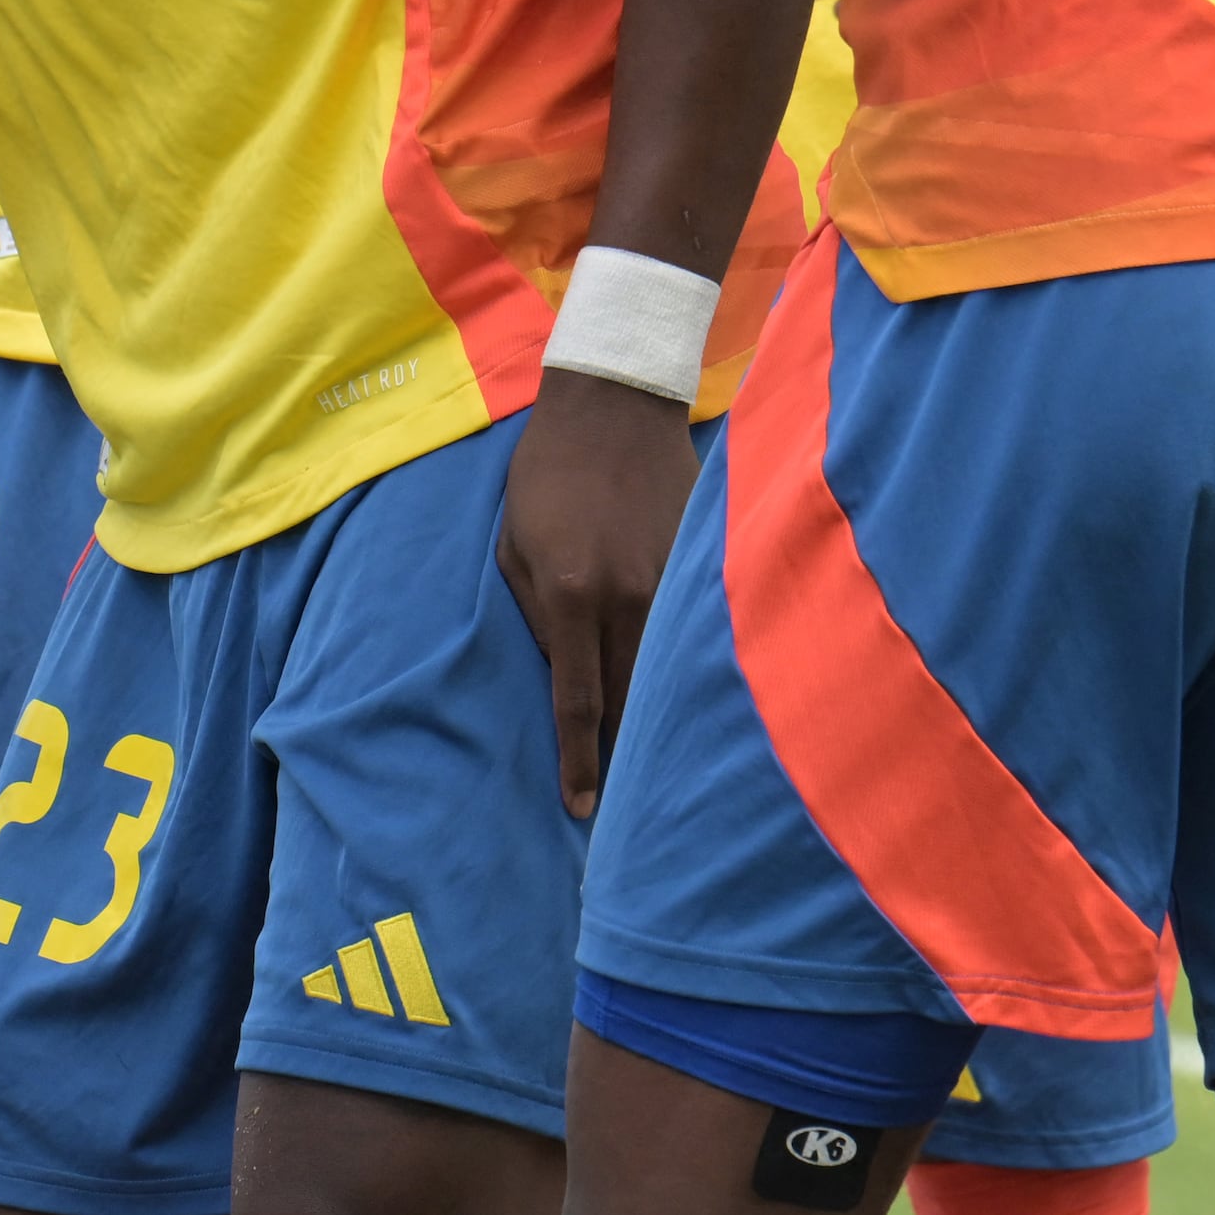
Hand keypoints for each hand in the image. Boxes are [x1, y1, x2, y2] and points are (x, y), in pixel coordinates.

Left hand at [493, 370, 701, 818]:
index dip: (579, 760)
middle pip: (633, 700)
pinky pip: (693, 632)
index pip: (579, 701)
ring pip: (669, 672)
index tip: (581, 808)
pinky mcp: (700, 564)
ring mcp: (672, 581)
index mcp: (571, 594)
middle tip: (623, 804)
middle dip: (626, 754)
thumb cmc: (547, 472)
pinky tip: (690, 696)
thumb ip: (536, 613)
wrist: (613, 406)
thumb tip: (564, 673)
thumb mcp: (514, 543)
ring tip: (660, 768)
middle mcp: (627, 596)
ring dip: (661, 717)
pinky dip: (686, 666)